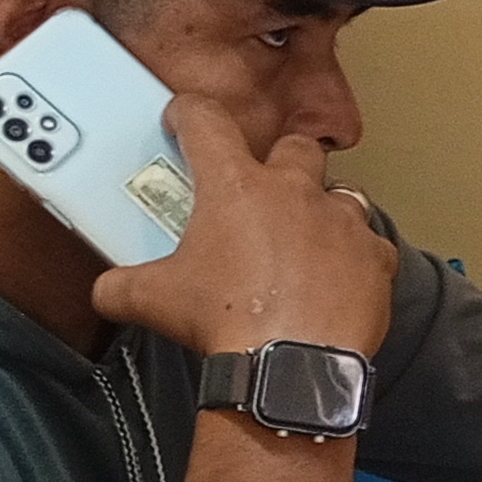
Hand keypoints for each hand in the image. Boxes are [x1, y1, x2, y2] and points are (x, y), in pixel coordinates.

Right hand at [89, 96, 395, 363]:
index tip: (184, 119)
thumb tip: (107, 291)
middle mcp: (294, 191)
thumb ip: (121, 287)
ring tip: (306, 235)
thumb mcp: (153, 301)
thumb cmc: (225, 323)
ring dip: (323, 206)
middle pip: (295, 147)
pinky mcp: (375, 258)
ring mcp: (341, 221)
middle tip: (262, 188)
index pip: (206, 122)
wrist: (290, 367)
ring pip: (342, 192)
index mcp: (236, 186)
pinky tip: (339, 277)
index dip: (190, 114)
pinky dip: (356, 257)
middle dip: (279, 160)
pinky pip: (371, 245)